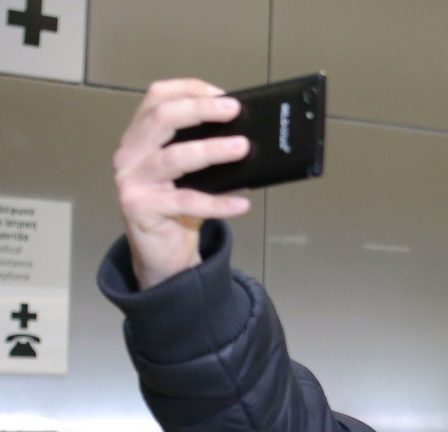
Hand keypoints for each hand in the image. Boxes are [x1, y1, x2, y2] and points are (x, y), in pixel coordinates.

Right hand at [111, 78, 253, 289]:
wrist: (161, 254)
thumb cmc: (179, 210)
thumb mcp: (192, 175)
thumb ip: (206, 153)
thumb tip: (247, 137)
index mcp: (140, 137)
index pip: (157, 98)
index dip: (189, 90)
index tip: (223, 95)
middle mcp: (130, 154)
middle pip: (161, 118)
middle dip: (200, 110)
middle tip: (234, 111)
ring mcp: (132, 181)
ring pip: (173, 158)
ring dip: (211, 150)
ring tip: (242, 148)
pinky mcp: (141, 209)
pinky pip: (186, 202)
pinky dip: (217, 202)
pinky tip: (242, 204)